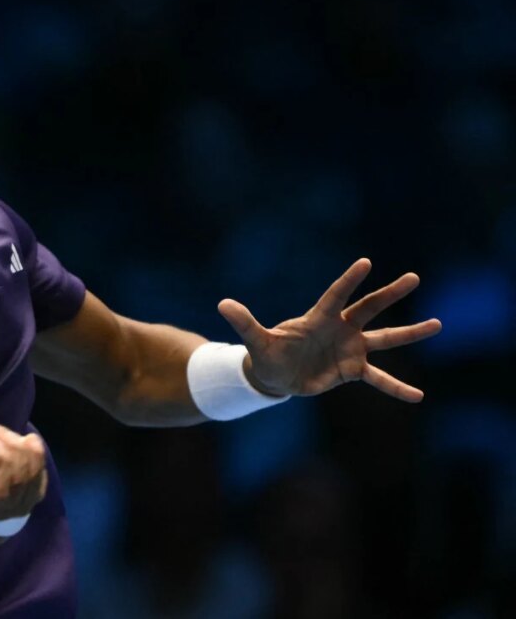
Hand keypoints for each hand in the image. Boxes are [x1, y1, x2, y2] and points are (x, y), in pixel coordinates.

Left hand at [217, 258, 441, 401]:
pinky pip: (379, 379)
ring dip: (410, 333)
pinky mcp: (352, 370)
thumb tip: (222, 303)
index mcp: (318, 318)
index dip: (349, 280)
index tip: (366, 262)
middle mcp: (340, 328)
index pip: (336, 295)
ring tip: (437, 324)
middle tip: (413, 278)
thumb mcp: (256, 341)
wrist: (276, 376)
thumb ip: (244, 323)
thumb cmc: (267, 354)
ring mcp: (350, 348)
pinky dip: (396, 388)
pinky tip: (419, 397)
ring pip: (384, 338)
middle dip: (389, 294)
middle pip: (368, 308)